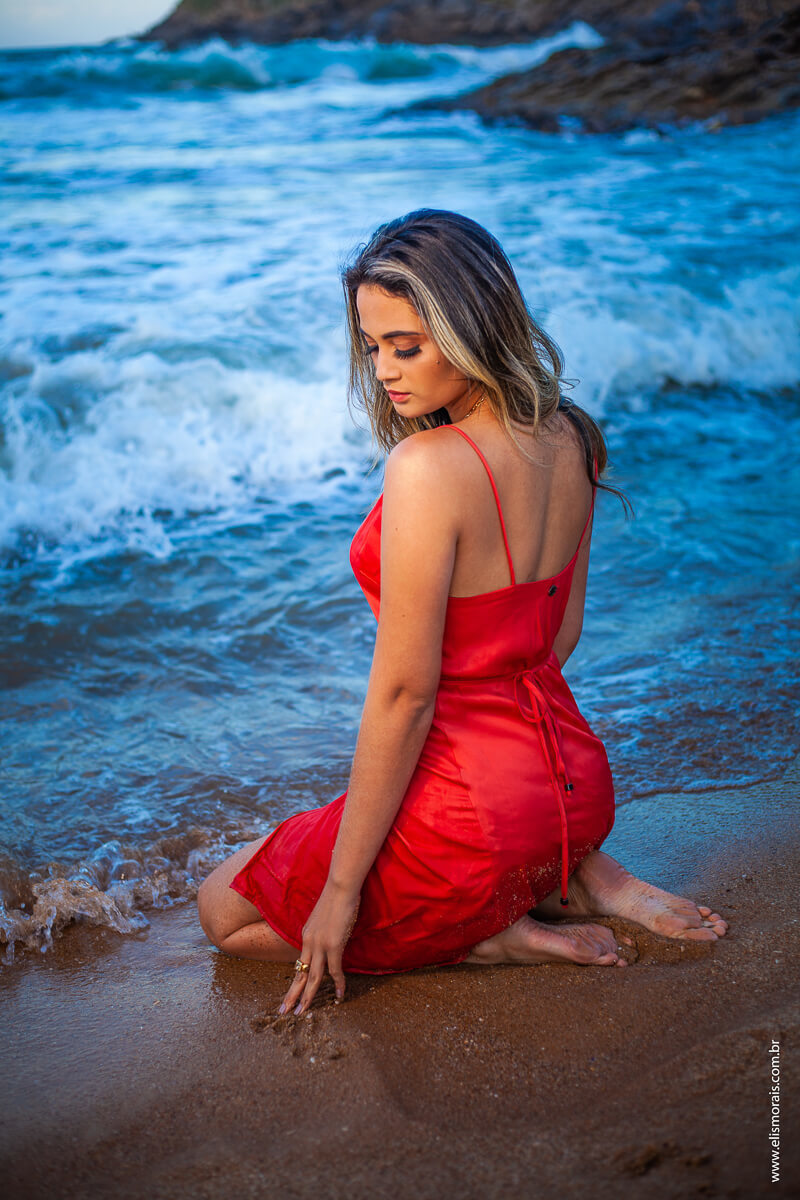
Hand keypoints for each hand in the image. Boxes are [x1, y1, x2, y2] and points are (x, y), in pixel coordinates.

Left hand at [277, 881, 359, 1015]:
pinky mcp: (333, 945)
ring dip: (307, 996)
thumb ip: (324, 930)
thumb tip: (330, 938)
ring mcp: (320, 944)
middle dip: (292, 994)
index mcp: (306, 935)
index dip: (297, 980)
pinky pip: (335, 970)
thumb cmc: (336, 898)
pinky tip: (340, 995)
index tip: (291, 993)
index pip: (300, 963)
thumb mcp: (325, 917)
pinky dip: (338, 984)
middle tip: (284, 1012)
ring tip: (301, 1013)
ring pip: (312, 977)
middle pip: (299, 973)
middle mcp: (309, 942)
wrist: (340, 886)